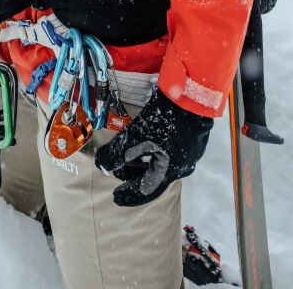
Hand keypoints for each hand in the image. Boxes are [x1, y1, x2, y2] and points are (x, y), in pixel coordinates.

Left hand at [95, 87, 212, 206]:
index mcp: (169, 171)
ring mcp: (188, 153)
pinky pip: (168, 154)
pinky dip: (153, 154)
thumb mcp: (135, 135)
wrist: (191, 94)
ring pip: (161, 165)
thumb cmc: (165, 116)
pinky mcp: (190, 139)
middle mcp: (181, 166)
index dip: (128, 195)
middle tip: (117, 171)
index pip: (145, 190)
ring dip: (142, 164)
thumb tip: (100, 165)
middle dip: (132, 176)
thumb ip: (116, 152)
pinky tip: (144, 144)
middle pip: (153, 178)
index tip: (116, 197)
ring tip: (127, 158)